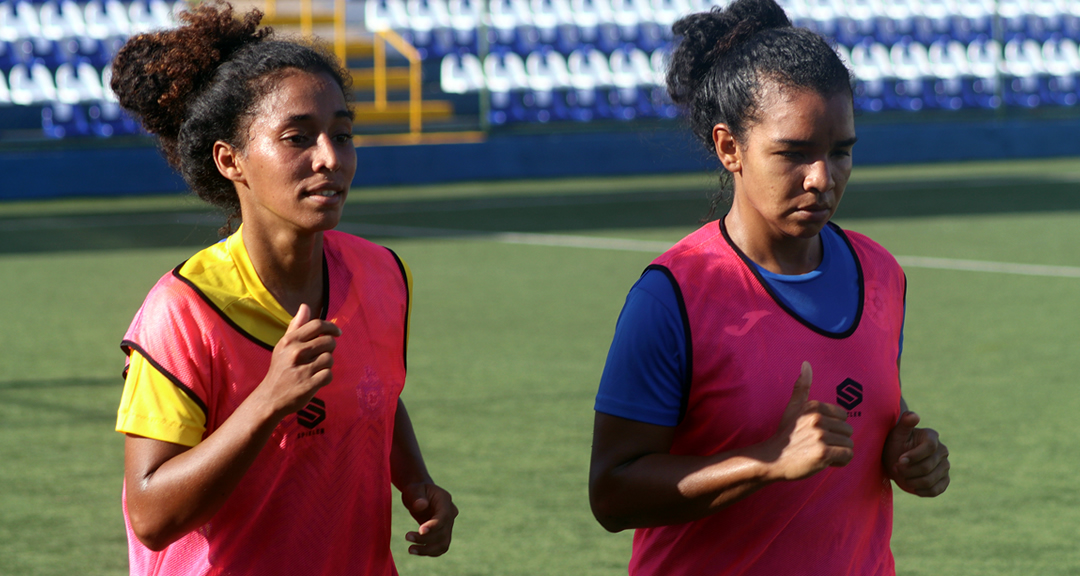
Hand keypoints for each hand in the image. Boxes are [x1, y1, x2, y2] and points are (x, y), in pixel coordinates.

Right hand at [257, 303, 340, 417]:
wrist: (270, 398)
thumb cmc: (280, 369)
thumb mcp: (283, 346)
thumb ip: (296, 326)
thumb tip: (305, 306)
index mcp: (290, 341)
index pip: (317, 325)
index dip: (331, 327)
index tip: (337, 332)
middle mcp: (295, 353)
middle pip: (328, 341)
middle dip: (329, 348)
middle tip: (321, 355)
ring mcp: (302, 369)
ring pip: (330, 359)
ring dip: (326, 365)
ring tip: (315, 369)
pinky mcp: (309, 385)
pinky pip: (329, 375)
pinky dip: (325, 378)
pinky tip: (316, 379)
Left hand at [400, 482, 457, 555]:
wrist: (419, 495)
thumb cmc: (415, 491)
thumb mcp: (413, 489)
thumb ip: (417, 496)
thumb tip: (421, 506)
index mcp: (445, 500)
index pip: (443, 516)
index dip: (434, 525)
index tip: (420, 531)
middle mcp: (450, 513)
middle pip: (442, 532)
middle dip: (425, 538)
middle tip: (407, 536)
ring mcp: (448, 525)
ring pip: (443, 543)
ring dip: (427, 549)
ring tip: (410, 549)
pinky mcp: (443, 534)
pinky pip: (440, 547)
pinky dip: (429, 552)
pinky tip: (415, 550)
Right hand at [765, 362, 854, 481]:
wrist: (772, 459)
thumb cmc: (786, 434)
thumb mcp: (792, 407)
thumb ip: (801, 387)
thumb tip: (806, 364)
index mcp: (814, 407)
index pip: (843, 416)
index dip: (834, 428)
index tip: (819, 434)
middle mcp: (817, 419)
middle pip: (848, 431)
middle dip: (837, 441)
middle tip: (819, 445)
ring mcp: (820, 436)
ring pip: (848, 444)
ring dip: (839, 452)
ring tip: (822, 454)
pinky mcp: (823, 453)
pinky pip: (847, 455)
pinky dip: (840, 461)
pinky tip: (826, 461)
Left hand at [883, 411, 949, 496]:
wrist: (896, 461)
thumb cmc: (895, 444)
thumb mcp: (897, 433)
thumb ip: (905, 423)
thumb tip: (913, 415)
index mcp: (932, 437)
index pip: (929, 448)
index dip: (913, 456)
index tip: (899, 460)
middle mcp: (942, 451)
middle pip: (927, 467)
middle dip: (908, 471)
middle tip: (896, 468)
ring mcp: (945, 466)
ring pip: (930, 480)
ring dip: (912, 481)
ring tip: (903, 476)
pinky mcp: (944, 480)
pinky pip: (936, 490)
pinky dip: (922, 491)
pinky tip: (912, 486)